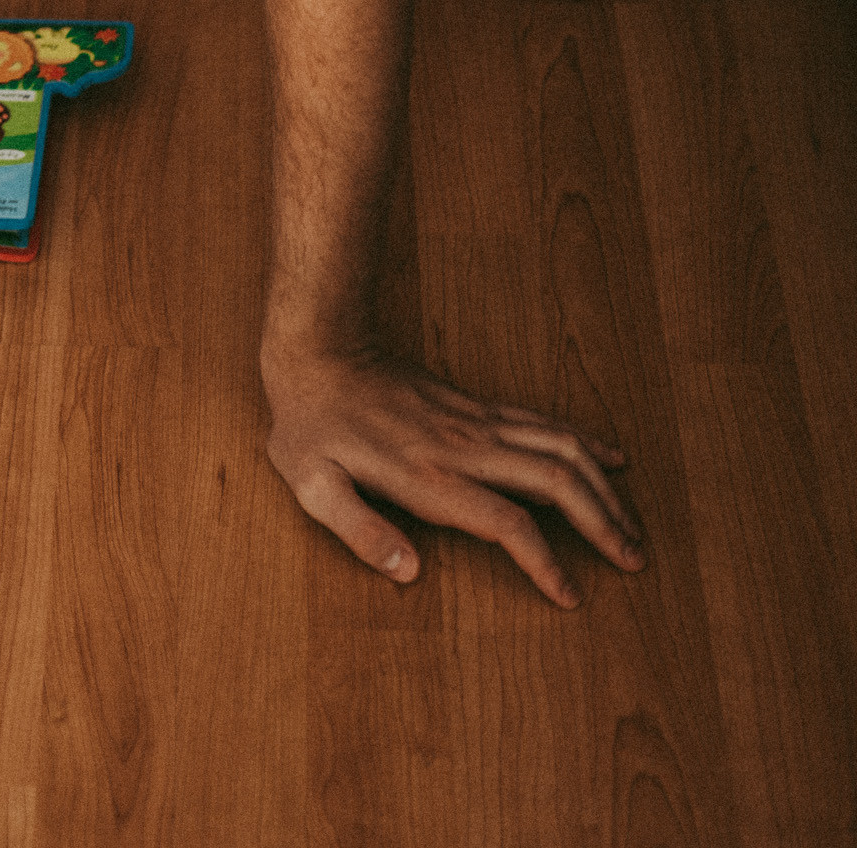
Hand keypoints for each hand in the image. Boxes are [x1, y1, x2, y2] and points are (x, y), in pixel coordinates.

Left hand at [264, 345, 644, 604]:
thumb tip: (408, 573)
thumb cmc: (308, 425)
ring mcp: (473, 421)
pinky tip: (610, 457)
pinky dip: (583, 441)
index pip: (507, 523)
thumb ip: (359, 530)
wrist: (317, 348)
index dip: (545, 563)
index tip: (570, 596)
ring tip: (633, 524)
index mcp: (429, 475)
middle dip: (602, 522)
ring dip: (603, 485)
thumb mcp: (311, 484)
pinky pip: (541, 421)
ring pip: (559, 445)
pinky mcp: (473, 404)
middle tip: (635, 560)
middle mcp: (463, 446)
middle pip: (555, 480)